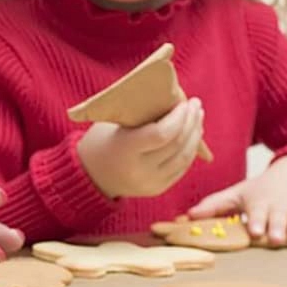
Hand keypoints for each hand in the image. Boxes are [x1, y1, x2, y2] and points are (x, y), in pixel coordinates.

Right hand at [76, 98, 203, 198]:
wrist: (90, 174)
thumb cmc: (100, 139)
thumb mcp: (111, 123)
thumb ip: (139, 114)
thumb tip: (171, 98)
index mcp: (124, 150)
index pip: (162, 134)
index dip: (178, 118)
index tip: (184, 103)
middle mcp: (139, 170)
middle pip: (177, 144)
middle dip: (190, 122)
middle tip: (195, 105)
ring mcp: (150, 182)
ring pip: (185, 157)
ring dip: (195, 135)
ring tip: (197, 117)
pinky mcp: (158, 188)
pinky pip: (182, 168)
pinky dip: (191, 150)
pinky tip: (192, 135)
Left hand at [187, 154, 286, 244]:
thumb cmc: (257, 190)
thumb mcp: (235, 194)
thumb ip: (213, 206)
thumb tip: (187, 217)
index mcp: (257, 202)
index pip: (256, 213)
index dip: (256, 221)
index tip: (254, 231)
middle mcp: (278, 206)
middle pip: (278, 218)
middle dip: (276, 228)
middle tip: (273, 239)